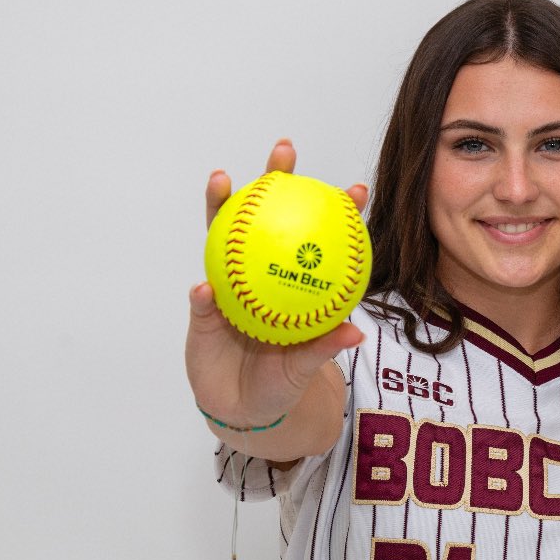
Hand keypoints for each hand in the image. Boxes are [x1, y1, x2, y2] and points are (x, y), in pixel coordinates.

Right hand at [185, 139, 367, 428]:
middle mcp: (262, 272)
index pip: (318, 240)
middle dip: (274, 179)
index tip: (356, 190)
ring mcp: (229, 286)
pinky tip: (205, 289)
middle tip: (285, 151)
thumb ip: (325, 347)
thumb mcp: (306, 367)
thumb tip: (355, 333)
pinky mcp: (203, 312)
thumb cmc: (283, 381)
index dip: (336, 212)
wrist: (247, 408)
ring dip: (222, 207)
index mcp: (294, 282)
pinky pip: (203, 301)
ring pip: (224, 238)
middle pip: (267, 218)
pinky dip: (204, 294)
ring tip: (223, 179)